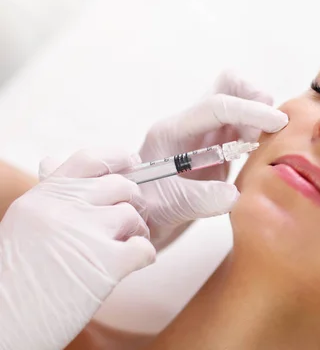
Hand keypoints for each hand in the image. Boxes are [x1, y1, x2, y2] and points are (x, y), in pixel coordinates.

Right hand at [0, 149, 155, 349]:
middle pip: (120, 186)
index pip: (90, 159)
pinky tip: (132, 264)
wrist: (4, 323)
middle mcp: (64, 208)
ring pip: (133, 215)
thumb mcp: (26, 225)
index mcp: (44, 196)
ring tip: (126, 246)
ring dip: (137, 231)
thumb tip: (81, 177)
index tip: (132, 162)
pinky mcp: (107, 263)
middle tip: (130, 220)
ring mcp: (86, 233)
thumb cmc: (16, 279)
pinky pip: (144, 248)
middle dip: (133, 201)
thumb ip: (56, 202)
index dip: (117, 157)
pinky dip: (145, 255)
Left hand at [138, 71, 287, 247]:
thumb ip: (198, 200)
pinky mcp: (220, 147)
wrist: (142, 221)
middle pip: (228, 85)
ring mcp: (207, 134)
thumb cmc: (148, 213)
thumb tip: (234, 195)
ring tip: (262, 148)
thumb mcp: (167, 209)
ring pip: (240, 102)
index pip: (217, 106)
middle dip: (255, 99)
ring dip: (260, 118)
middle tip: (270, 130)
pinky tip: (260, 156)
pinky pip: (246, 126)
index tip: (278, 123)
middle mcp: (192, 124)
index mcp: (174, 131)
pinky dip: (261, 133)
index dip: (250, 111)